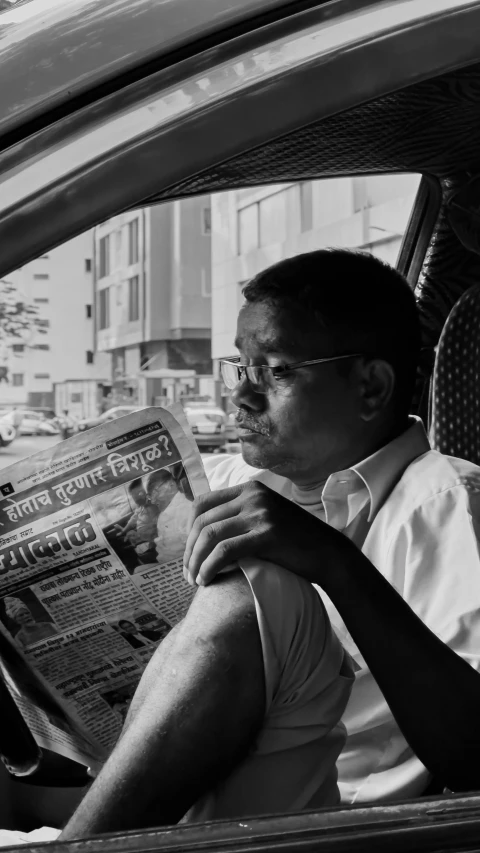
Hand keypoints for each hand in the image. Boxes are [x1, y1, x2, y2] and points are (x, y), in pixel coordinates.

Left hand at [183, 481, 350, 586]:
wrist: (328, 553)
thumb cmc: (294, 541)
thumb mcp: (265, 517)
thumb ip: (240, 516)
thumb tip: (203, 532)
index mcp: (250, 488)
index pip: (203, 502)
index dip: (189, 529)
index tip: (189, 550)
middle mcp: (253, 495)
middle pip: (203, 521)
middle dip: (189, 550)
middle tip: (188, 573)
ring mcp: (260, 513)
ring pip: (210, 535)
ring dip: (195, 561)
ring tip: (195, 581)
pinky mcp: (267, 534)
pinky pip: (225, 550)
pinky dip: (209, 566)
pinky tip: (206, 580)